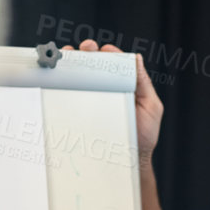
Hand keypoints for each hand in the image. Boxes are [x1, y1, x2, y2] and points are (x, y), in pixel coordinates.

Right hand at [65, 40, 162, 165]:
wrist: (129, 160)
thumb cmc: (142, 136)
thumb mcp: (150, 106)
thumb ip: (143, 83)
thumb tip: (137, 59)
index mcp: (124, 84)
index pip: (114, 63)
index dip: (107, 53)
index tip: (103, 50)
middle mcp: (107, 89)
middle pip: (94, 65)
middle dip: (87, 53)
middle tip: (86, 49)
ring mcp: (93, 101)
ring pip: (79, 77)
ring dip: (73, 64)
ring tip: (70, 58)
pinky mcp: (81, 113)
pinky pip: (70, 96)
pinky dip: (62, 84)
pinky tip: (59, 77)